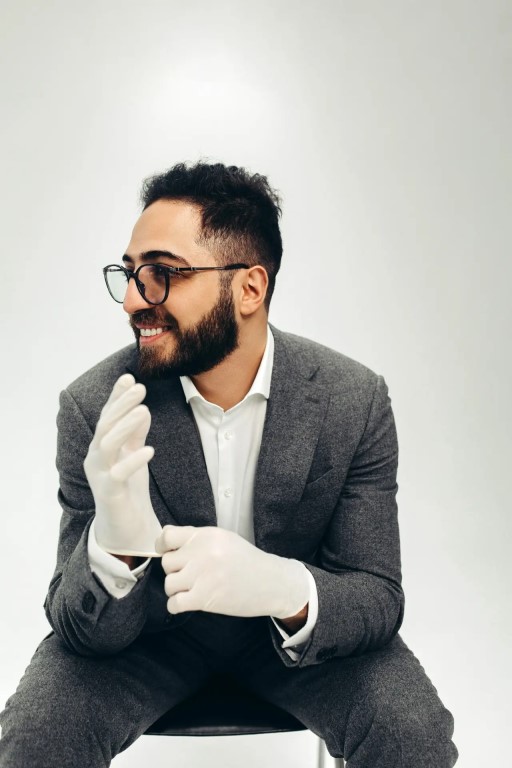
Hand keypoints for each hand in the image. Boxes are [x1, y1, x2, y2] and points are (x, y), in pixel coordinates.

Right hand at [83, 373, 162, 556]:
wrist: (125, 528)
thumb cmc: (129, 489)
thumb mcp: (134, 456)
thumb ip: (135, 434)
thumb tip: (142, 408)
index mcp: (101, 446)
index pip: (107, 416)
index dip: (116, 396)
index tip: (129, 377)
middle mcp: (96, 457)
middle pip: (105, 425)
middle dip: (121, 405)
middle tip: (140, 388)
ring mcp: (100, 475)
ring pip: (107, 445)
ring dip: (125, 425)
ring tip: (144, 410)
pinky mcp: (109, 493)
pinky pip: (118, 474)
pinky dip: (133, 460)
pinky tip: (149, 450)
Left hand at [156, 525, 309, 618]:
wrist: (272, 583)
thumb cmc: (248, 561)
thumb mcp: (224, 540)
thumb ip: (197, 539)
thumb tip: (166, 537)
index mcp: (206, 535)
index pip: (168, 536)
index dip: (163, 546)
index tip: (168, 553)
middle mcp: (201, 552)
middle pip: (167, 563)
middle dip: (175, 571)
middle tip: (189, 575)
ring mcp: (201, 575)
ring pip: (168, 584)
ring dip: (177, 589)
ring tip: (191, 589)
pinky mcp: (204, 598)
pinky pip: (174, 603)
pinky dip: (177, 605)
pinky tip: (188, 602)